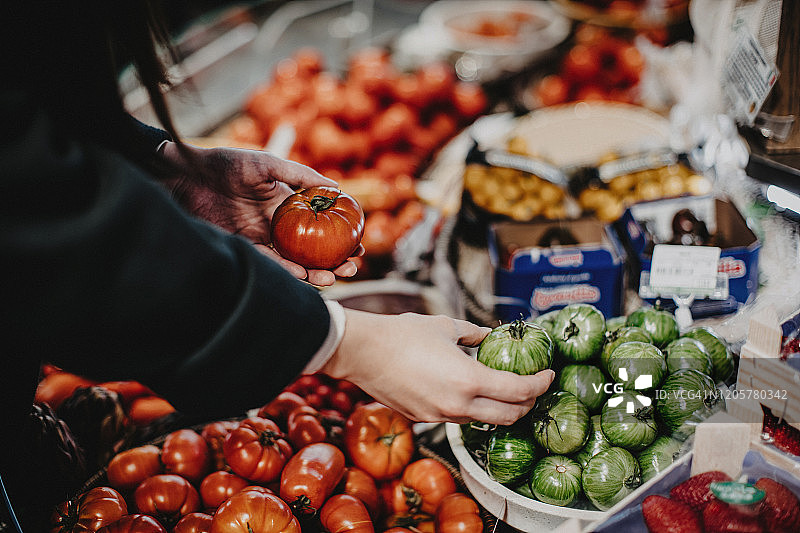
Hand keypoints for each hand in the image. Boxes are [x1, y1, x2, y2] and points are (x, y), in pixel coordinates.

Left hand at [161, 142, 362, 285]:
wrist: (184, 175)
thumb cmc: (224, 163)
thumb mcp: (266, 164)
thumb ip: (300, 175)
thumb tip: (336, 187)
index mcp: (286, 203)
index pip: (320, 223)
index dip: (341, 234)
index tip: (360, 242)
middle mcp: (276, 224)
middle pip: (312, 248)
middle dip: (334, 259)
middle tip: (352, 266)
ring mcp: (261, 239)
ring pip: (295, 261)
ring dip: (316, 271)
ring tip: (335, 276)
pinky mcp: (243, 249)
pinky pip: (271, 264)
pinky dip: (289, 271)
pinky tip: (306, 275)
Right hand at [320, 310, 555, 424]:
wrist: (363, 352)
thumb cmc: (404, 334)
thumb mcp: (447, 326)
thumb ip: (474, 335)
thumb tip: (490, 337)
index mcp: (469, 380)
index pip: (519, 391)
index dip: (539, 385)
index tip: (548, 376)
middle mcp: (458, 405)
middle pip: (508, 416)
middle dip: (527, 405)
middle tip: (533, 390)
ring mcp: (440, 415)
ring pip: (482, 419)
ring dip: (498, 408)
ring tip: (502, 390)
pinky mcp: (424, 419)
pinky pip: (457, 417)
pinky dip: (471, 408)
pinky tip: (467, 392)